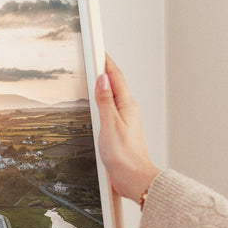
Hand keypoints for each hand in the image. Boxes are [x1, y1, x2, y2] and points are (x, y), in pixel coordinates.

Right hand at [95, 55, 160, 201]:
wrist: (134, 179)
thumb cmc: (125, 156)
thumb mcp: (110, 125)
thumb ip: (105, 101)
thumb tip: (102, 79)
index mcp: (126, 106)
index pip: (115, 77)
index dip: (106, 62)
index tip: (97, 49)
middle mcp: (127, 111)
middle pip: (114, 84)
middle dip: (104, 69)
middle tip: (94, 56)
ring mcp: (124, 121)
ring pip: (112, 97)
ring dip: (103, 85)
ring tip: (94, 74)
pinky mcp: (119, 131)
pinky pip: (110, 110)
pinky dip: (102, 101)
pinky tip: (97, 104)